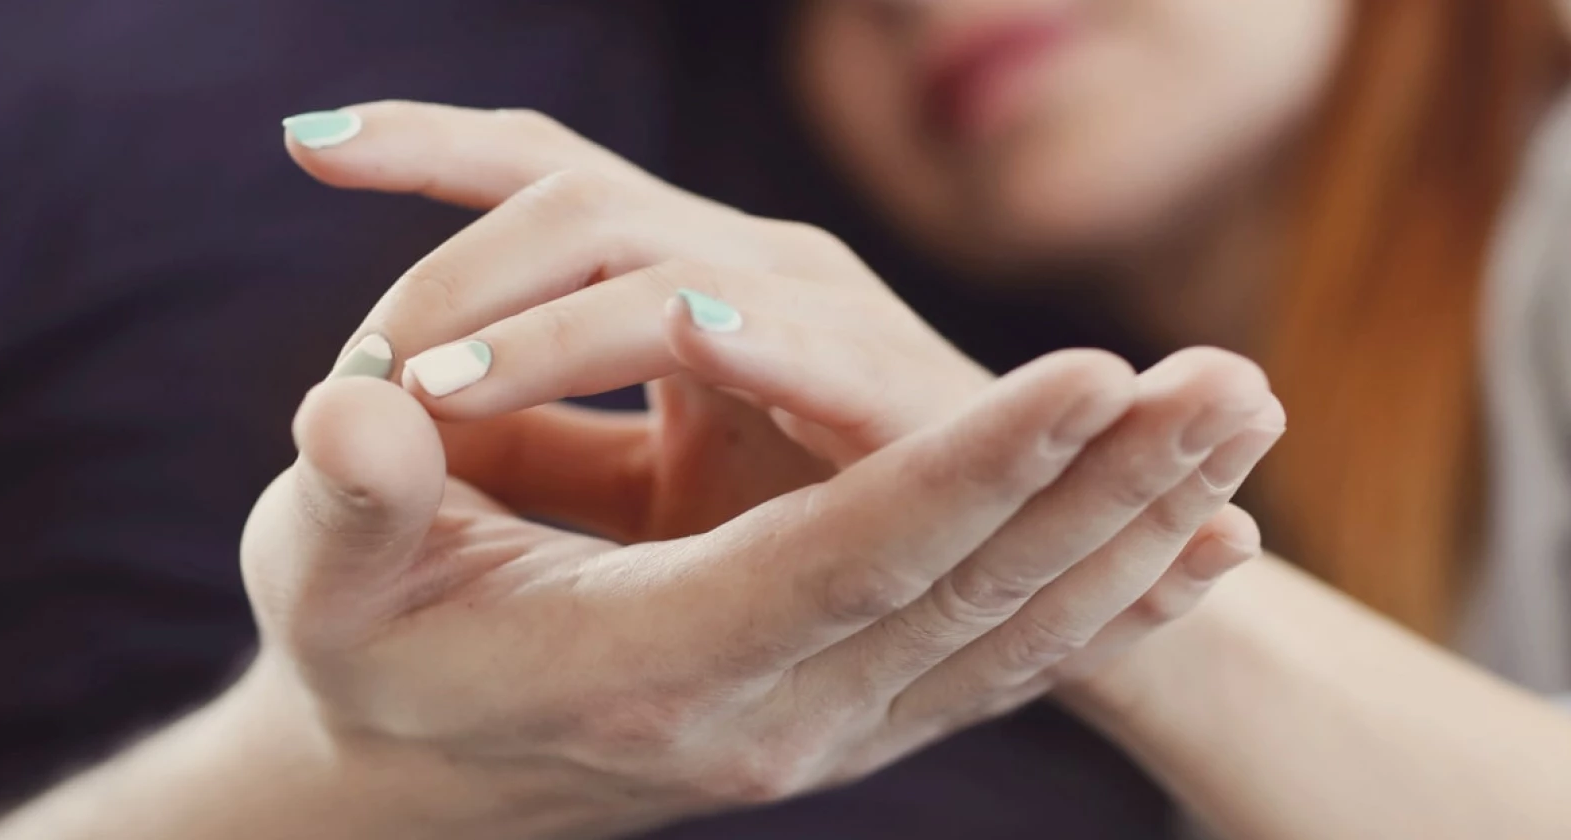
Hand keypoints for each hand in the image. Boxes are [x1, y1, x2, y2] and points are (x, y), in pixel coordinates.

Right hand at [285, 101, 1283, 671]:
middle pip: (968, 593)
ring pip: (1014, 630)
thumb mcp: (322, 568)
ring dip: (1141, 527)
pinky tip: (1210, 540)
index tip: (1091, 372)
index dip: (964, 470)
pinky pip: (1008, 662)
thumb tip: (359, 415)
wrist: (415, 769)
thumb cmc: (368, 636)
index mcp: (647, 664)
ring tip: (1248, 422)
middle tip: (1234, 380)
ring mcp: (826, 727)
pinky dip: (1117, 603)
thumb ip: (348, 495)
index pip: (839, 559)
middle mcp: (763, 715)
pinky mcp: (856, 713)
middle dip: (1108, 484)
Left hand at [290, 101, 992, 540]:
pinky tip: (559, 371)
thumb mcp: (642, 494)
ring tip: (418, 400)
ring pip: (637, 247)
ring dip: (515, 319)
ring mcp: (814, 304)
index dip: (429, 142)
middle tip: (360, 373)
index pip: (544, 170)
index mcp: (693, 272)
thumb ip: (537, 447)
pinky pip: (749, 328)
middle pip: (568, 186)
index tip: (304, 140)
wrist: (999, 607)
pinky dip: (656, 334)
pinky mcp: (871, 378)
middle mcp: (750, 260)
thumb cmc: (811, 542)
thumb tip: (381, 430)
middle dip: (447, 255)